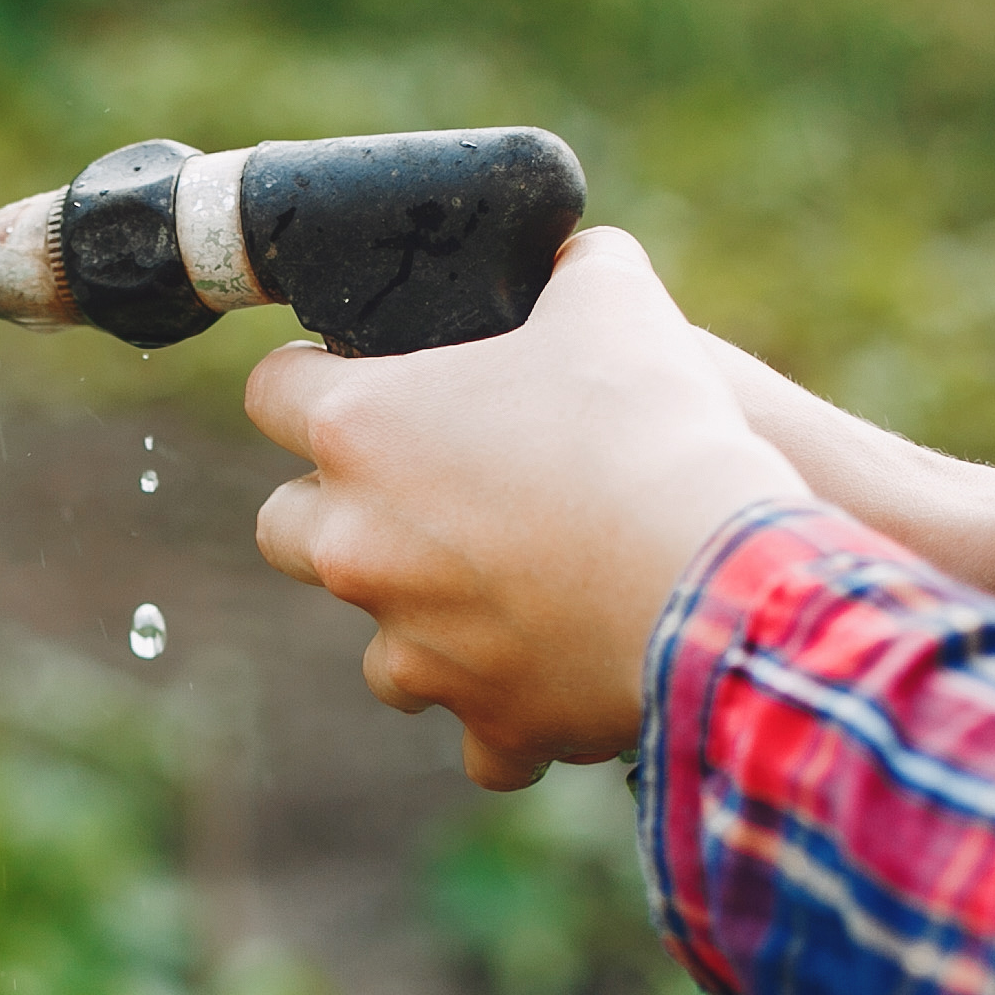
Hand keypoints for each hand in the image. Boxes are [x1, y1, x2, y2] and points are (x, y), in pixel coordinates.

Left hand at [247, 228, 804, 787]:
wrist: (721, 574)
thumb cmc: (653, 424)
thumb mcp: (616, 302)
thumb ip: (575, 271)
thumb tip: (578, 262)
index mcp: (361, 430)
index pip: (273, 392)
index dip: (311, 375)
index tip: (352, 373)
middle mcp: (359, 545)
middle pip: (285, 526)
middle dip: (337, 508)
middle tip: (417, 489)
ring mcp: (413, 643)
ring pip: (375, 645)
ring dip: (421, 619)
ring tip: (499, 591)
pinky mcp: (486, 717)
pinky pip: (476, 733)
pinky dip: (511, 712)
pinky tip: (557, 680)